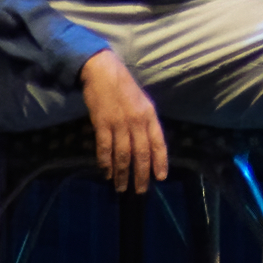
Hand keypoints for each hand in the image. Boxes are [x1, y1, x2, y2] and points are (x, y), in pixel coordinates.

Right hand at [79, 49, 167, 193]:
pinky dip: (106, 163)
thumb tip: (148, 144)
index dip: (160, 161)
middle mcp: (137, 121)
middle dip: (141, 174)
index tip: (160, 177)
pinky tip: (106, 173)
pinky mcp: (102, 124)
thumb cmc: (124, 87)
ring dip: (122, 173)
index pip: (158, 142)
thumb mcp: (143, 102)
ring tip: (121, 187)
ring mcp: (119, 123)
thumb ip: (146, 122)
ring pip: (123, 154)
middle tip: (139, 191)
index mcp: (150, 115)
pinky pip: (105, 148)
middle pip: (141, 153)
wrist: (103, 72)